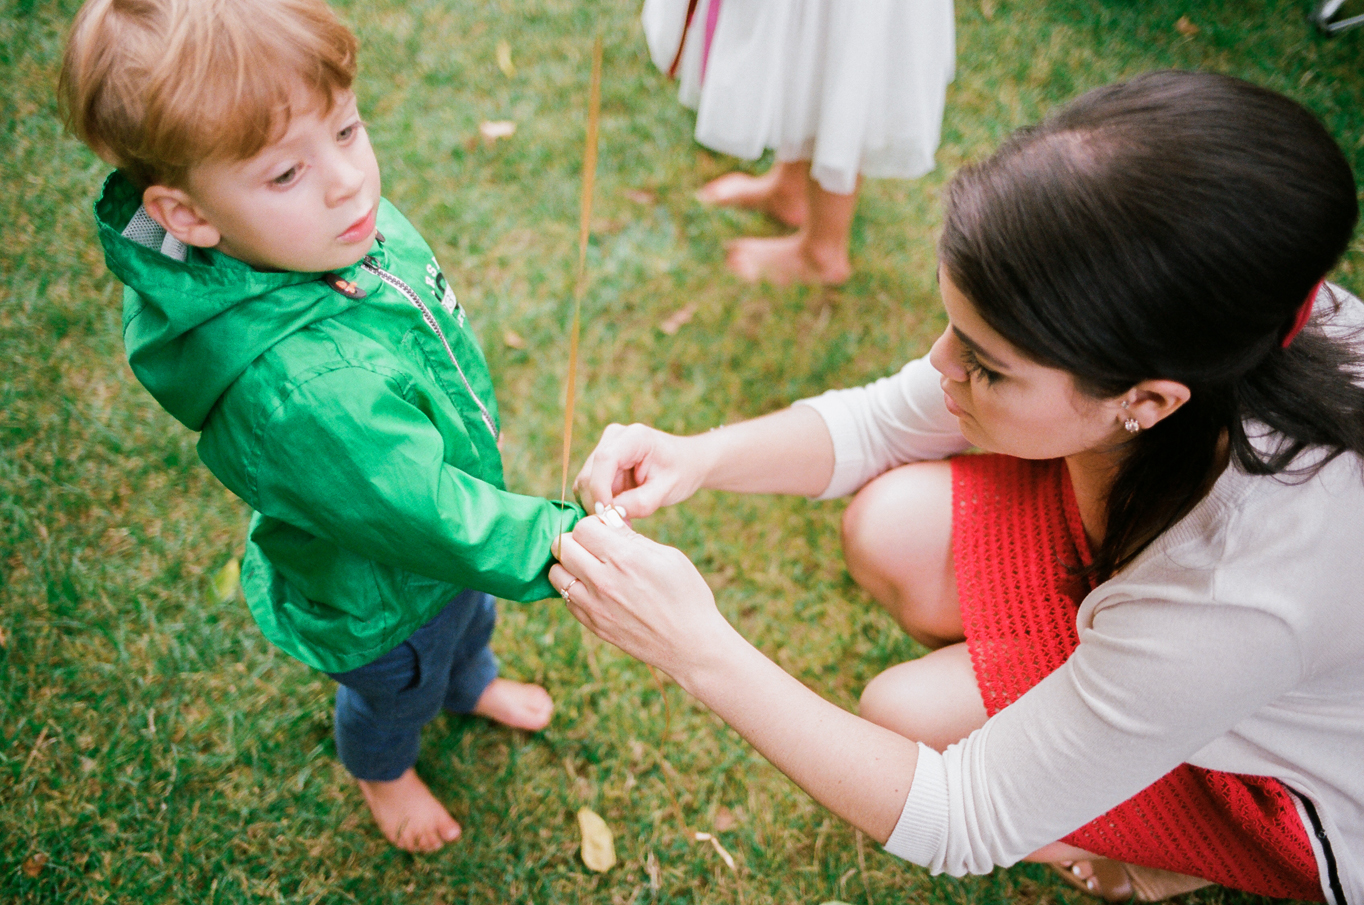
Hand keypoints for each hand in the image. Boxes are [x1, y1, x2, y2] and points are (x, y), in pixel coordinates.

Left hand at [551, 511, 728, 680]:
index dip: (594, 524)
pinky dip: (574, 589)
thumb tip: (609, 523)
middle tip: (594, 546)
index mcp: (624, 557)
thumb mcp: (669, 557)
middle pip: (562, 545)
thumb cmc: (686, 596)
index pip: (583, 526)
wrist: (690, 644)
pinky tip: (595, 589)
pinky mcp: (593, 625)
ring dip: (569, 565)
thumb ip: (633, 538)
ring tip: (590, 567)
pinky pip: (565, 599)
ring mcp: (594, 605)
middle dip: (576, 540)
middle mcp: (603, 580)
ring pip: (555, 573)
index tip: (606, 531)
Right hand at [572, 423, 707, 519]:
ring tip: (622, 521)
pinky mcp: (599, 465)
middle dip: (598, 504)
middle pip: (589, 474)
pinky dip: (598, 504)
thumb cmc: (681, 472)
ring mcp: (603, 449)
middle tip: (619, 526)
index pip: (605, 459)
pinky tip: (617, 513)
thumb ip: (640, 502)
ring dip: (597, 507)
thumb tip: (610, 514)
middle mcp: (613, 438)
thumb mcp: (667, 489)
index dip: (599, 488)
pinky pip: (588, 489)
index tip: (606, 514)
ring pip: (584, 484)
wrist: (686, 463)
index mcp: (634, 436)